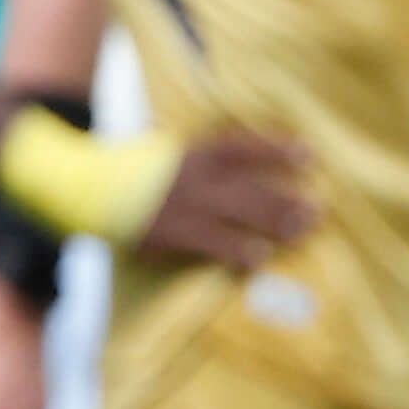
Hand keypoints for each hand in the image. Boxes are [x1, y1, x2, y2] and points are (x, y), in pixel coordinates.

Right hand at [138, 130, 314, 271]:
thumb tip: (235, 169)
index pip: (244, 149)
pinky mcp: (174, 231)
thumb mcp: (165, 156)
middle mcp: (196, 176)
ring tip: (301, 232)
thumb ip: (199, 162)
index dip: (278, 151)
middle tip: (317, 211)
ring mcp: (187, 204)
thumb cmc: (133, 176)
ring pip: (240, 212)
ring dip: (274, 223)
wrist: (90, 190)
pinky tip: (259, 260)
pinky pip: (212, 242)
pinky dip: (237, 250)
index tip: (310, 156)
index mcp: (194, 154)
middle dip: (287, 199)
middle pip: (252, 186)